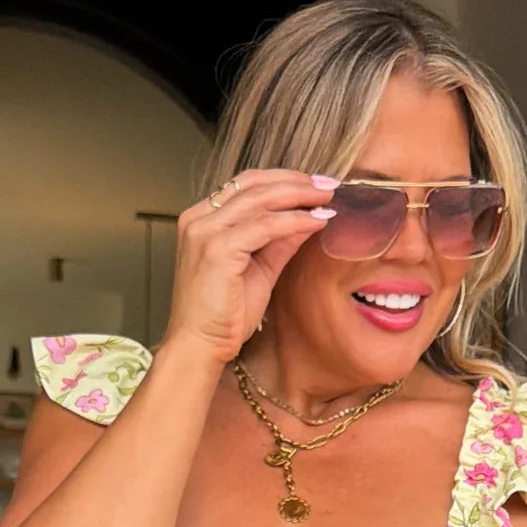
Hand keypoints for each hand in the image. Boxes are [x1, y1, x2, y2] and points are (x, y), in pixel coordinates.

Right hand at [163, 169, 337, 363]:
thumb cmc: (223, 315)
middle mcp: (199, 219)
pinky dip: (295, 221)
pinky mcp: (217, 249)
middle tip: (328, 185)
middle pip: (253, 184)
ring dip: (299, 196)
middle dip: (295, 182)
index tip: (315, 184)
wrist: (200, 346)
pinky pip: (265, 226)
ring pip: (260, 200)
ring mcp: (205, 232)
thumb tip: (311, 215)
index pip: (246, 184)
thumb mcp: (259, 268)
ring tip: (327, 198)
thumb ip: (280, 240)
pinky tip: (317, 221)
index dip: (283, 179)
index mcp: (202, 219)